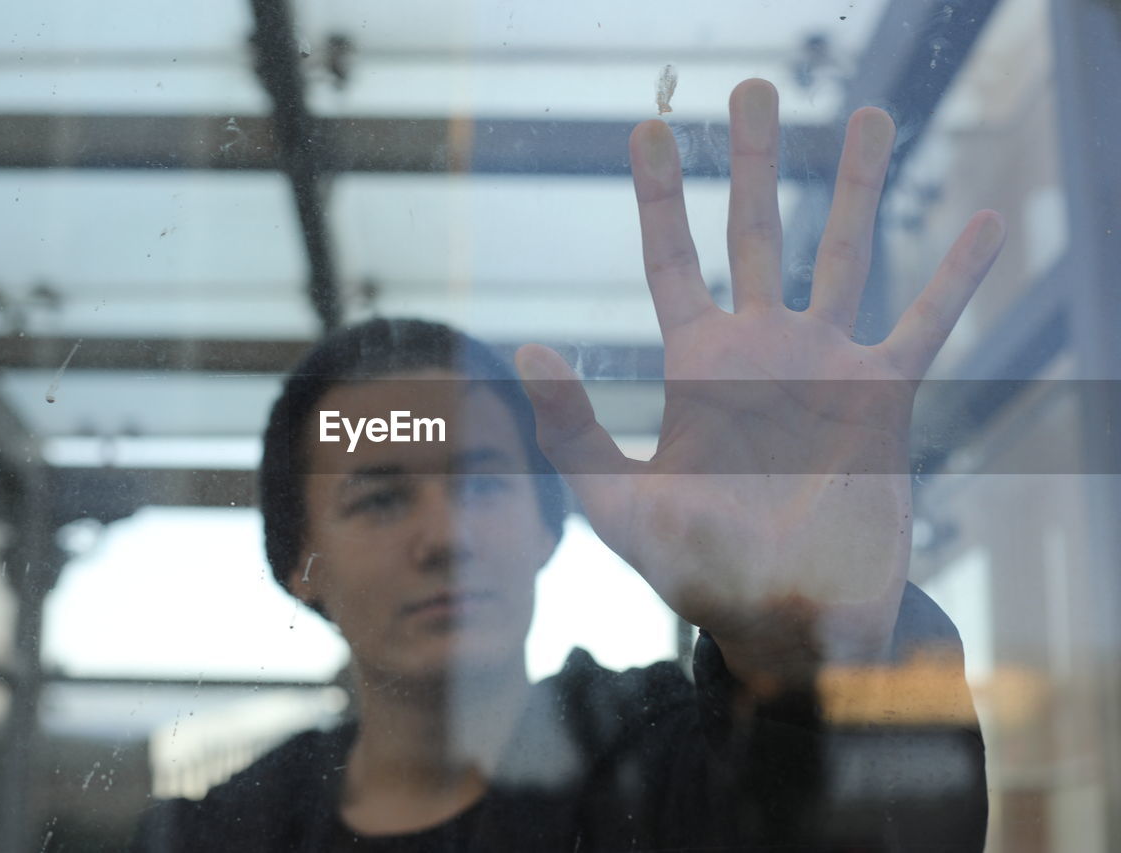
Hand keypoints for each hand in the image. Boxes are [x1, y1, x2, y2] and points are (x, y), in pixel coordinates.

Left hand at [515, 79, 1004, 694]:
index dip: (661, 198)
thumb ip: (573, 432)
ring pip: (842, 255)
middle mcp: (761, 352)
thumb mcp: (618, 506)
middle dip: (755, 161)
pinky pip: (924, 323)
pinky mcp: (884, 400)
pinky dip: (953, 277)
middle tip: (754, 86)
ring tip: (870, 114)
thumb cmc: (694, 570)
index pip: (671, 262)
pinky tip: (980, 221)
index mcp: (696, 370)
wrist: (782, 621)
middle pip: (756, 234)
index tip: (648, 131)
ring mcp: (825, 368)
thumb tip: (525, 352)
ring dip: (856, 186)